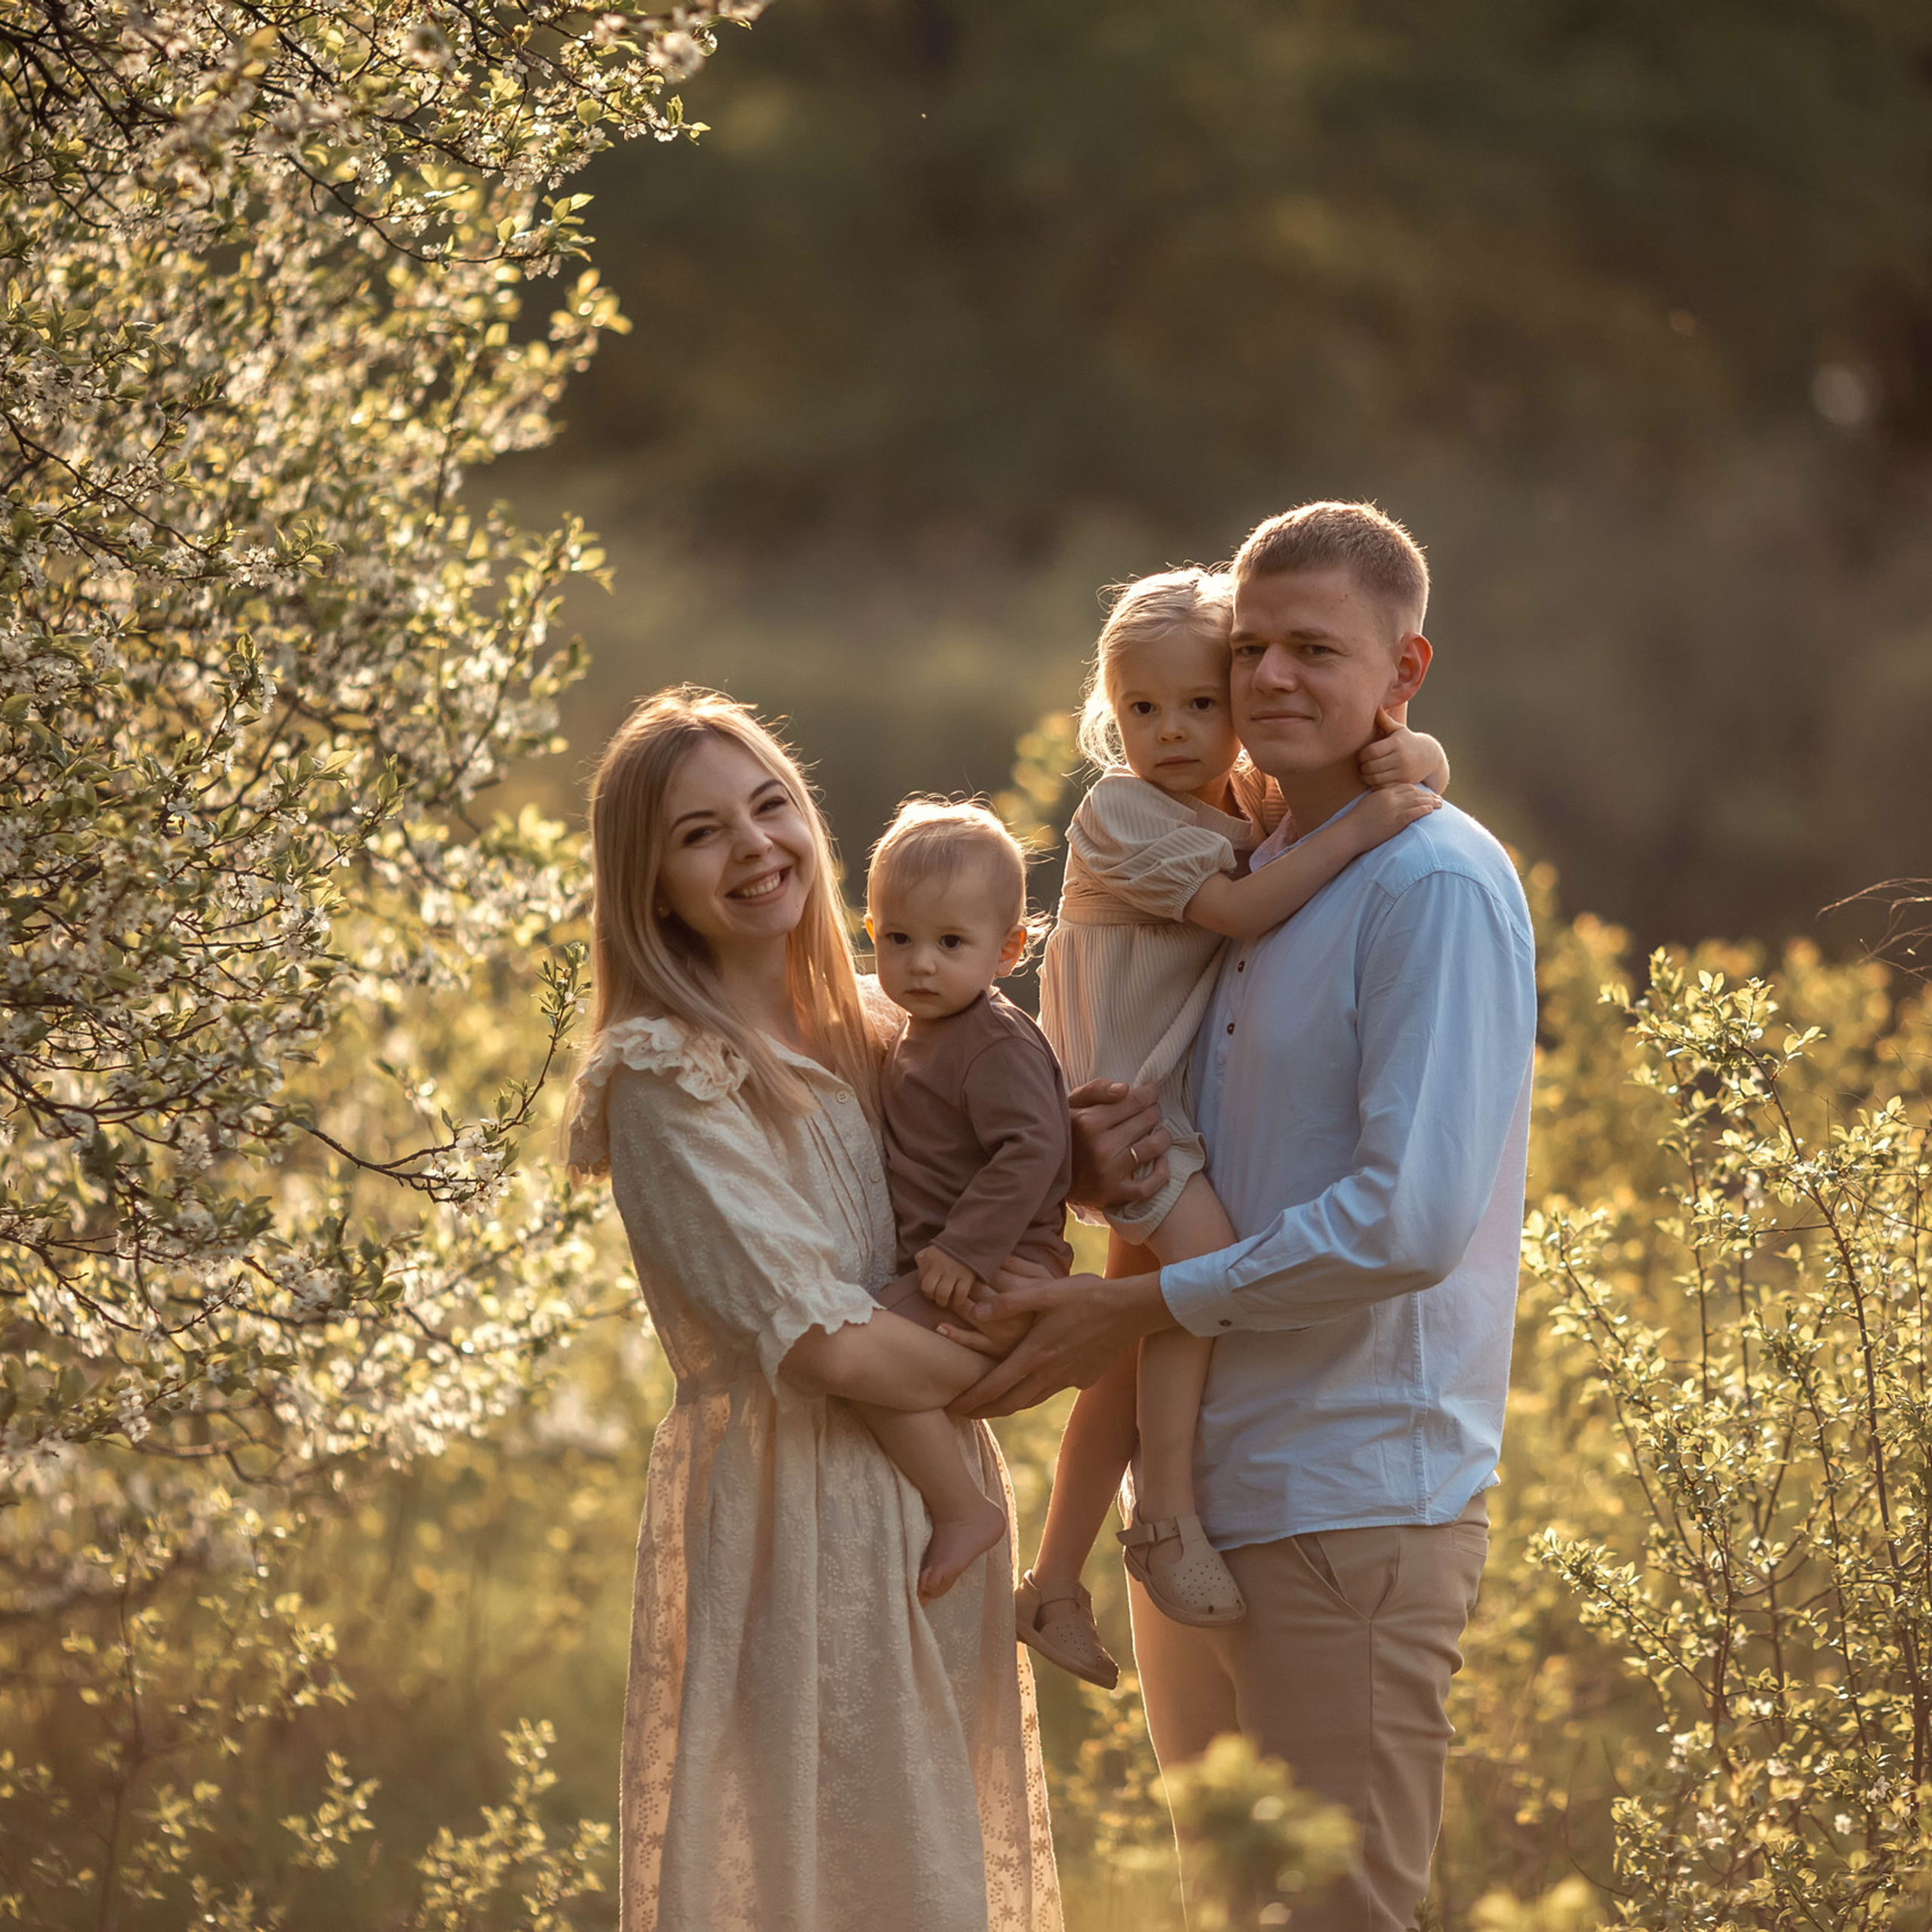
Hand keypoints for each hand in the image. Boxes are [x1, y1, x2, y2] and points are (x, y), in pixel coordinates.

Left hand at [916, 1244, 981, 1313]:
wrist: (971, 1241)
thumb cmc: (949, 1251)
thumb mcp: (931, 1251)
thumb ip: (923, 1262)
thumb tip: (920, 1274)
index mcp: (930, 1259)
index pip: (922, 1283)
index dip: (927, 1292)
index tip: (934, 1293)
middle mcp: (940, 1265)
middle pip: (929, 1289)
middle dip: (934, 1298)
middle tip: (940, 1299)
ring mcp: (953, 1271)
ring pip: (942, 1293)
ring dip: (944, 1302)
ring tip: (948, 1301)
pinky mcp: (967, 1275)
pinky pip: (960, 1294)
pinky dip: (959, 1301)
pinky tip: (960, 1301)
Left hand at [949, 1268, 1172, 1416]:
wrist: (1131, 1310)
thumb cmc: (1087, 1295)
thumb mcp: (1046, 1291)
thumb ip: (1010, 1301)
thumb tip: (976, 1309)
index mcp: (1036, 1354)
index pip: (995, 1386)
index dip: (971, 1400)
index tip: (952, 1408)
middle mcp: (1050, 1373)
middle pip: (1010, 1403)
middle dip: (984, 1411)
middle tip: (963, 1414)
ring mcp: (1070, 1379)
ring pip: (1032, 1400)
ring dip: (1009, 1405)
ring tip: (993, 1406)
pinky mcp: (1085, 1378)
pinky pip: (1054, 1390)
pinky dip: (1038, 1393)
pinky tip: (1036, 1383)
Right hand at [1066, 1078, 1170, 1213]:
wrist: (1049, 1174)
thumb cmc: (1067, 1133)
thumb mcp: (1072, 1104)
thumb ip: (1096, 1089)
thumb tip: (1125, 1088)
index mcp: (1088, 1122)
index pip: (1134, 1100)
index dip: (1149, 1093)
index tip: (1151, 1092)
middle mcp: (1100, 1147)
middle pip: (1147, 1120)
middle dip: (1154, 1112)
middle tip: (1151, 1111)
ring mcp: (1109, 1173)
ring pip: (1154, 1147)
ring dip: (1163, 1136)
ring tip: (1159, 1133)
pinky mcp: (1114, 1194)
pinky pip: (1150, 1185)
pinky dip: (1162, 1172)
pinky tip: (1161, 1160)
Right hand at [1352, 780, 1439, 846]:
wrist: (1350, 833)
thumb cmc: (1355, 822)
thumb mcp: (1367, 804)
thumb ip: (1379, 799)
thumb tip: (1386, 801)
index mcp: (1383, 792)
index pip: (1405, 786)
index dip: (1417, 789)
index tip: (1424, 793)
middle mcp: (1390, 797)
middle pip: (1414, 792)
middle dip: (1427, 794)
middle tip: (1437, 797)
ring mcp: (1394, 808)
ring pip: (1417, 801)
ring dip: (1431, 801)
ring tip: (1440, 803)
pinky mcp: (1397, 820)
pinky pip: (1415, 812)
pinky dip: (1424, 809)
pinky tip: (1431, 810)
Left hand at [1358, 707, 1436, 787]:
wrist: (1429, 756)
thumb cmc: (1407, 741)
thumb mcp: (1398, 730)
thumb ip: (1384, 720)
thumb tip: (1375, 706)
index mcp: (1396, 743)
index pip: (1371, 751)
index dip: (1362, 755)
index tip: (1361, 756)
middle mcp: (1400, 757)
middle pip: (1372, 766)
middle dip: (1363, 767)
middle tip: (1361, 766)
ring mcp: (1403, 771)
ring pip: (1376, 779)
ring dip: (1366, 778)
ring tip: (1364, 774)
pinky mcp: (1404, 782)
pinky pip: (1384, 787)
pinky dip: (1375, 786)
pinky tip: (1373, 781)